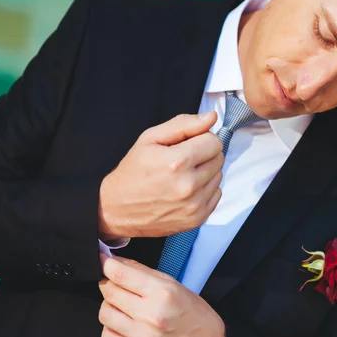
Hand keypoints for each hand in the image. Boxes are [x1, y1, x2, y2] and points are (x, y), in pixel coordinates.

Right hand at [98, 111, 222, 238]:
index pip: (214, 141)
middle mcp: (188, 186)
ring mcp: (194, 205)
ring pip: (218, 176)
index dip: (202, 138)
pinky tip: (186, 189)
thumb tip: (211, 117)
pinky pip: (216, 194)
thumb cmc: (132, 172)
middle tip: (183, 159)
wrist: (117, 209)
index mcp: (177, 162)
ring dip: (205, 172)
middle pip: (218, 158)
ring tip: (182, 175)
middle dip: (204, 154)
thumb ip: (183, 125)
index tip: (189, 143)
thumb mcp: (150, 139)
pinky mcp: (196, 219)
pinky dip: (205, 189)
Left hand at [98, 253, 225, 336]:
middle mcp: (150, 314)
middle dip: (108, 283)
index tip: (102, 261)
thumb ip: (142, 272)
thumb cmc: (192, 313)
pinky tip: (123, 324)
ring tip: (122, 306)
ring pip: (104, 313)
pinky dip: (111, 328)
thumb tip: (115, 262)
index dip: (106, 264)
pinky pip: (107, 336)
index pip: (120, 274)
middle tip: (116, 284)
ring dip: (109, 306)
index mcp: (161, 293)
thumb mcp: (172, 284)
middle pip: (109, 292)